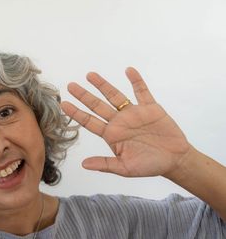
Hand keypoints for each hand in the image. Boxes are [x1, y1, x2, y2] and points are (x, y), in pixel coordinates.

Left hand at [60, 67, 190, 177]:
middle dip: (84, 95)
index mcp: (111, 135)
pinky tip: (129, 70)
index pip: (89, 122)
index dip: (76, 113)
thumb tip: (84, 164)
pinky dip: (136, 81)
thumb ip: (105, 165)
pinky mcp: (150, 108)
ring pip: (115, 96)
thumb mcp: (125, 168)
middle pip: (97, 105)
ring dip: (103, 85)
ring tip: (90, 75)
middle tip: (70, 85)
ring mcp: (134, 113)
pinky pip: (142, 91)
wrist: (174, 160)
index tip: (64, 104)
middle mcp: (119, 121)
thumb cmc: (148, 166)